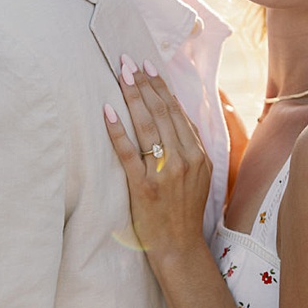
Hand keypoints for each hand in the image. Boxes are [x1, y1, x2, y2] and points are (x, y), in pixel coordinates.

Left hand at [103, 59, 212, 262]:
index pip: (178, 113)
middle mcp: (185, 159)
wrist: (179, 246)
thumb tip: (177, 117)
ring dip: (133, 97)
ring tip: (121, 75)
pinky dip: (117, 130)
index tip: (149, 68)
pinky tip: (108, 111)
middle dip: (144, 84)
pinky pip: (128, 152)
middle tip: (129, 62)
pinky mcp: (143, 186)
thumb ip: (190, 147)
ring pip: (147, 126)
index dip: (162, 88)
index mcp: (199, 155)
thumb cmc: (185, 210)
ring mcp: (164, 173)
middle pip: (162, 113)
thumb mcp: (199, 176)